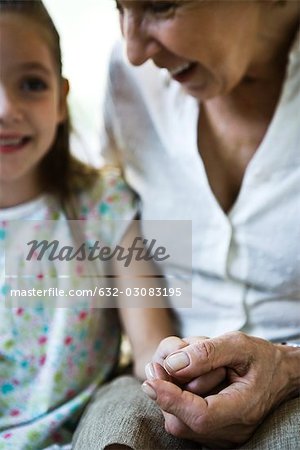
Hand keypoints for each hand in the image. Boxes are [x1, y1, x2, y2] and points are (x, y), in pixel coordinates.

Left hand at [142, 332, 297, 447]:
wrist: (280, 375)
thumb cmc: (261, 357)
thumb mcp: (238, 344)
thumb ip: (207, 352)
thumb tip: (173, 364)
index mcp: (243, 409)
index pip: (200, 415)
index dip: (171, 398)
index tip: (150, 379)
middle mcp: (233, 430)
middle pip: (184, 423)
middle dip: (165, 394)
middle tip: (156, 367)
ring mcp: (225, 436)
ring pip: (181, 425)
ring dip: (168, 398)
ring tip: (173, 371)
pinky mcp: (216, 434)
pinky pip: (186, 424)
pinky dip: (176, 404)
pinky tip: (181, 383)